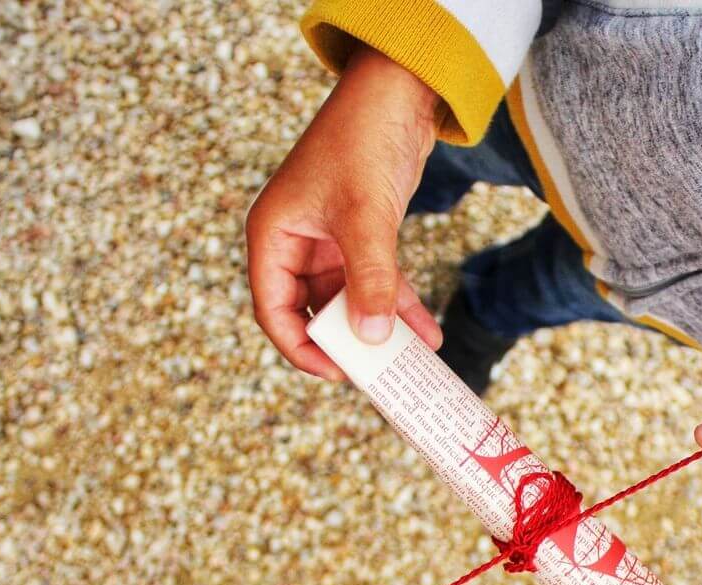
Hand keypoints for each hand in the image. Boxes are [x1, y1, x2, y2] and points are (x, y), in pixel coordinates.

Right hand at [246, 44, 442, 378]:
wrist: (396, 94)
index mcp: (273, 236)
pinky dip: (399, 307)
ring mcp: (328, 242)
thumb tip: (372, 337)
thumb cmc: (363, 141)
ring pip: (350, 302)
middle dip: (347, 343)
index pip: (273, 310)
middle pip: (313, 312)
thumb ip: (369, 280)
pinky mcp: (359, 237)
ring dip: (379, 328)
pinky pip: (376, 284)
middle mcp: (295, 242)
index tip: (337, 373)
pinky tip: (428, 332)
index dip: (300, 348)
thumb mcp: (365, 218)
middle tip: (378, 372)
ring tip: (412, 359)